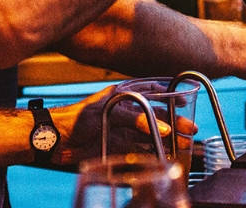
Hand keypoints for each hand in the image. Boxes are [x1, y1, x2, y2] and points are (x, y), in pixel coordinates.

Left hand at [49, 84, 197, 165]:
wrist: (55, 139)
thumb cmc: (76, 118)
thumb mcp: (110, 111)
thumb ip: (137, 118)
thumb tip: (164, 129)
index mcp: (123, 94)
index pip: (152, 90)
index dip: (169, 95)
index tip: (183, 102)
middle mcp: (125, 110)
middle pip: (156, 115)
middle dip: (174, 121)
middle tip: (190, 130)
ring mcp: (123, 129)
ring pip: (151, 133)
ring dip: (167, 139)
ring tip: (184, 145)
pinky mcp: (117, 145)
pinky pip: (140, 149)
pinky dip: (153, 152)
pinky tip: (165, 156)